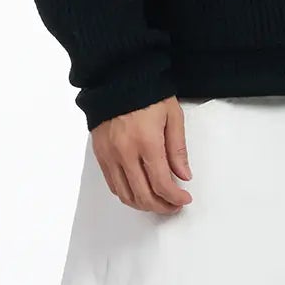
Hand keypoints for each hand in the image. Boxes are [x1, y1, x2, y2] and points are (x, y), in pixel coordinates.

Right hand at [91, 96, 193, 212]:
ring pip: (125, 195)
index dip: (175, 197)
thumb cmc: (147, 93)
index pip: (162, 183)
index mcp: (147, 142)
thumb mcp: (172, 116)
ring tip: (158, 201)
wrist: (116, 79)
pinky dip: (126, 194)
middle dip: (162, 206)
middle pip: (143, 195)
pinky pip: (112, 184)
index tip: (184, 198)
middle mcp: (125, 152)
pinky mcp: (100, 154)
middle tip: (173, 204)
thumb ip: (178, 149)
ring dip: (143, 204)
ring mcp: (110, 155)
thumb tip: (183, 175)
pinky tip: (139, 191)